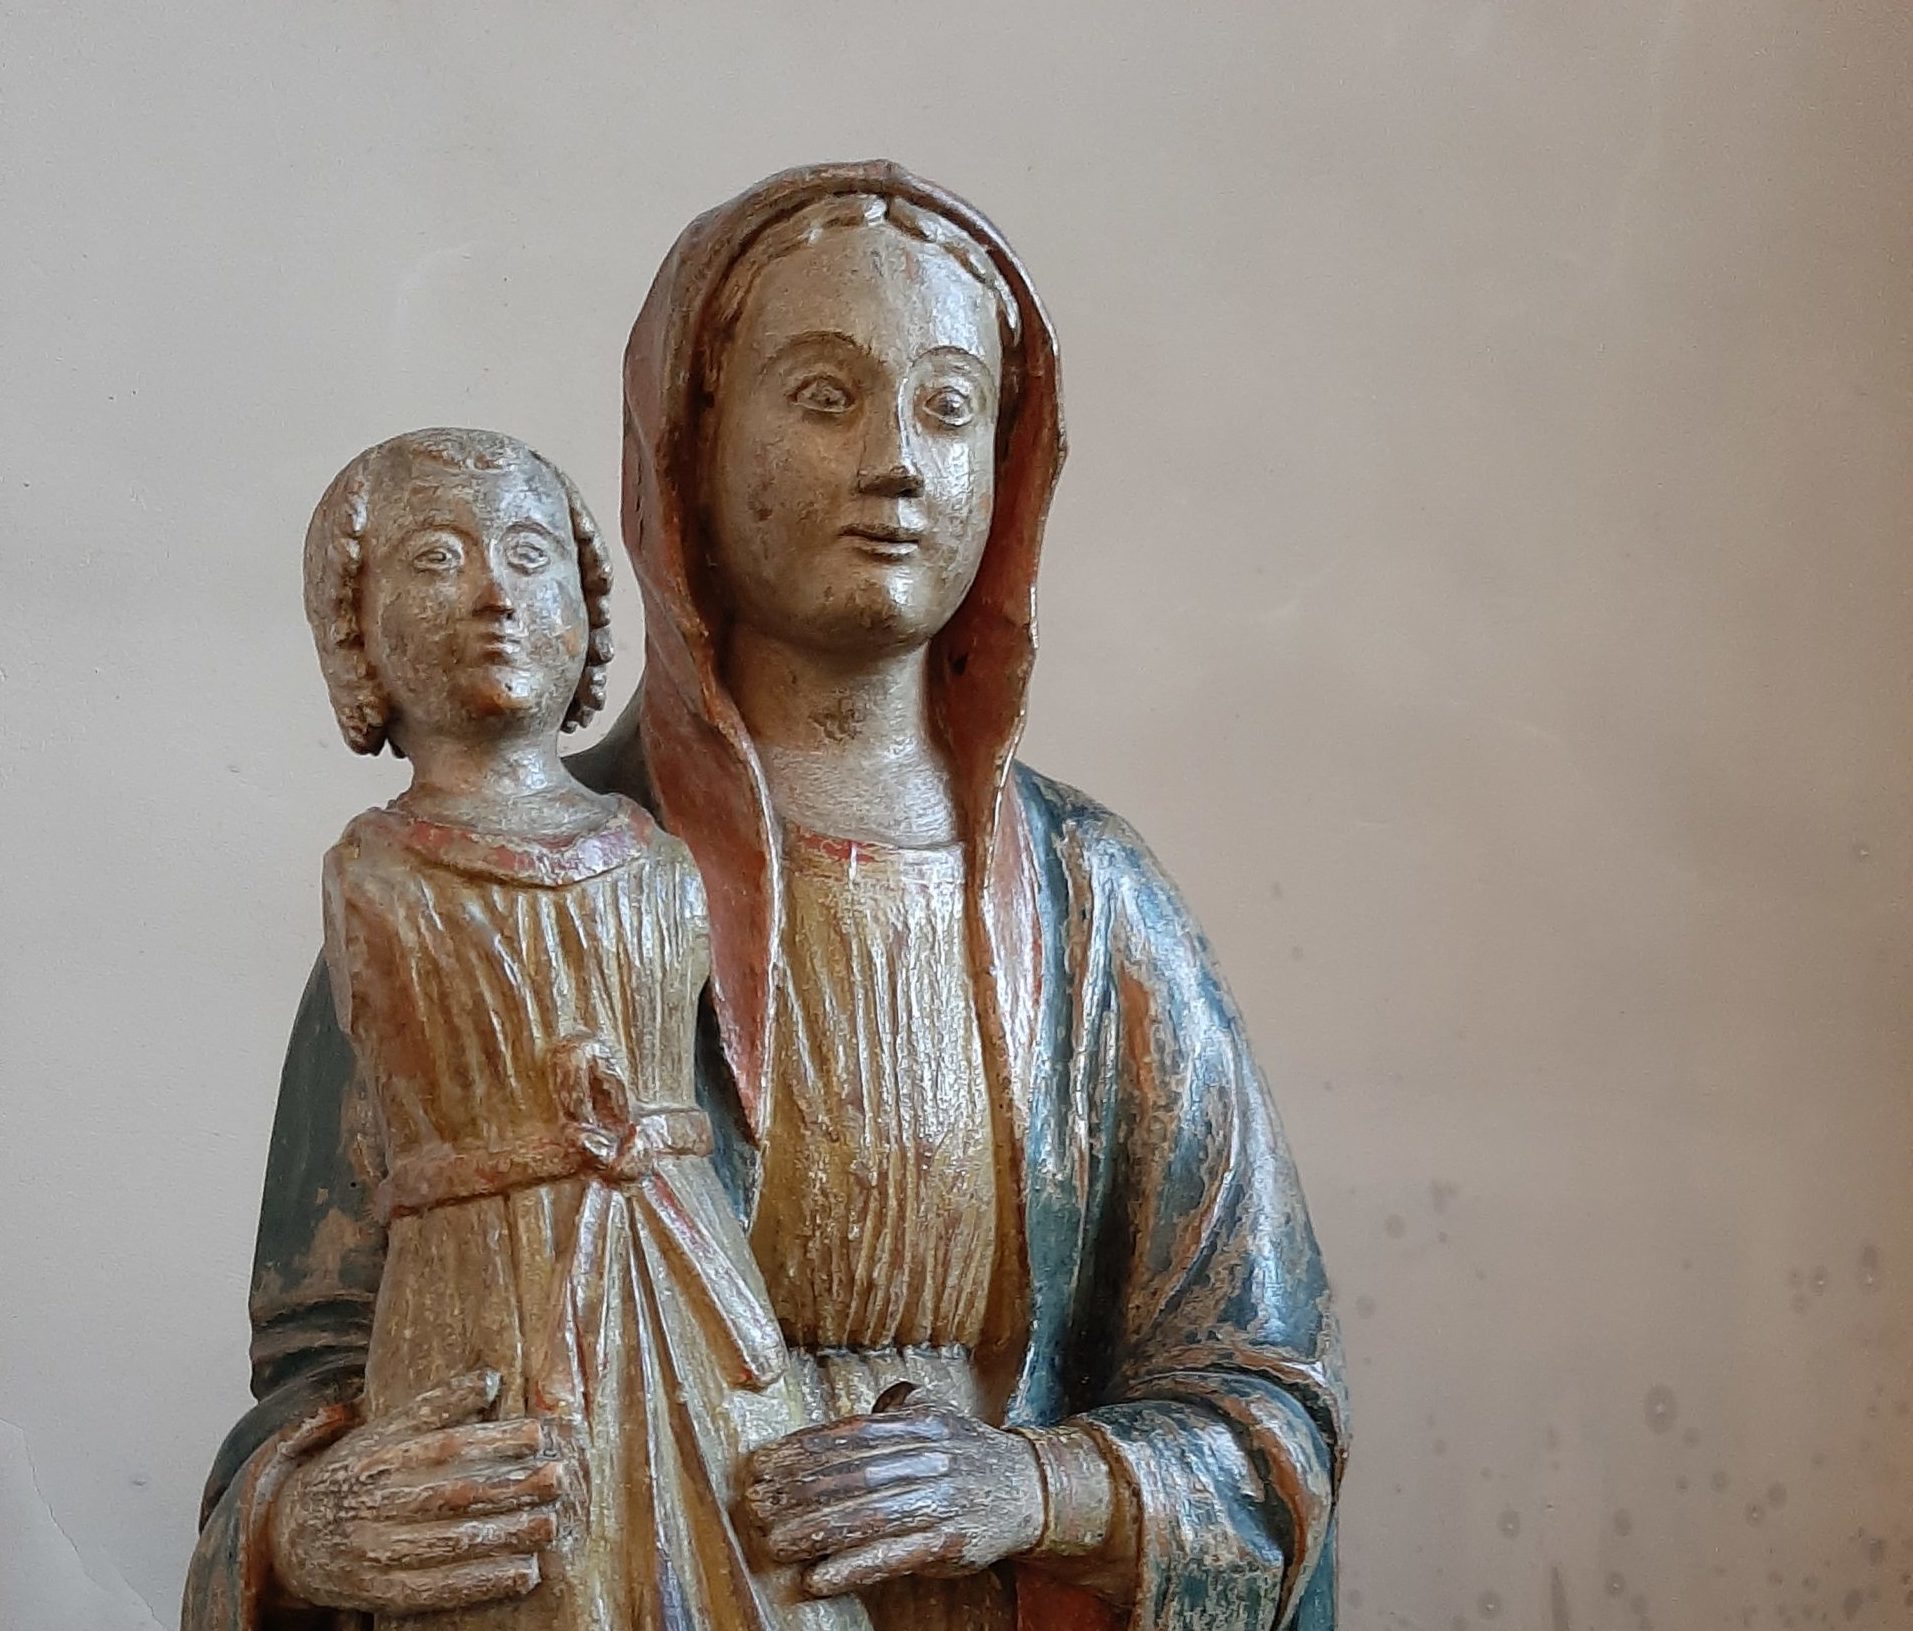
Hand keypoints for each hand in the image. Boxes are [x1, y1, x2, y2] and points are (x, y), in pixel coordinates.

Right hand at [268, 1368, 575, 1614]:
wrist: (285, 1535)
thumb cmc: (354, 1473)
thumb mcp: (380, 1432)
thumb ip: (433, 1408)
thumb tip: (491, 1379)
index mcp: (377, 1455)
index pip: (445, 1444)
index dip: (494, 1439)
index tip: (540, 1434)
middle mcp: (374, 1503)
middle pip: (454, 1494)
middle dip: (512, 1487)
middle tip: (559, 1479)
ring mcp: (373, 1550)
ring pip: (450, 1542)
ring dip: (506, 1535)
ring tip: (549, 1524)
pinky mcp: (376, 1592)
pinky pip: (437, 1590)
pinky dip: (483, 1582)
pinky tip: (524, 1573)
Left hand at [740, 1401, 1044, 1596]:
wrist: (1031, 1489)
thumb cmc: (970, 1453)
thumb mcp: (939, 1415)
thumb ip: (895, 1408)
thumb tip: (844, 1414)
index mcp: (921, 1425)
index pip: (851, 1435)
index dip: (802, 1450)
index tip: (761, 1464)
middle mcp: (931, 1459)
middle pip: (854, 1475)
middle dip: (799, 1491)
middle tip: (756, 1504)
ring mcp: (942, 1502)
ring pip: (869, 1517)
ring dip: (816, 1532)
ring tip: (774, 1543)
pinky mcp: (950, 1544)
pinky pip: (895, 1557)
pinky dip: (854, 1568)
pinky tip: (818, 1577)